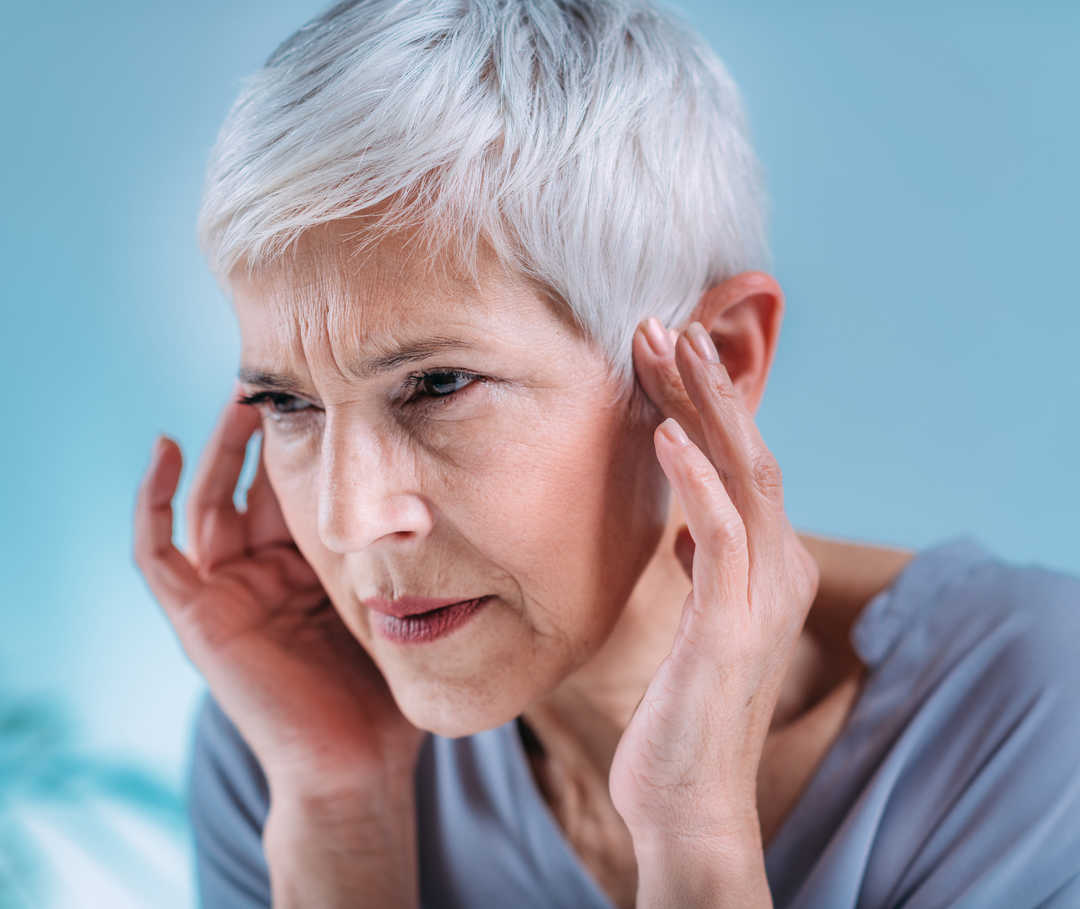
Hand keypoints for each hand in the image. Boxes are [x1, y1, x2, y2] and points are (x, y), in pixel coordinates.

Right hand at [133, 382, 425, 801]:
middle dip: (262, 431)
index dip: (307, 440)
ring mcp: (228, 593)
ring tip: (241, 395)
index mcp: (310, 568)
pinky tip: (163, 446)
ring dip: (216, 447)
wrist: (358, 765)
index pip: (298, 488)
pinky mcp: (198, 617)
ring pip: (207, 502)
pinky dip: (150, 500)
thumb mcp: (399, 604)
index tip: (335, 390)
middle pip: (251, 484)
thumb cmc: (386, 693)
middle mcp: (264, 573)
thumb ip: (410, 557)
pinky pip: (157, 551)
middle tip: (288, 377)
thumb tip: (459, 493)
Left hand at [608, 319, 819, 849]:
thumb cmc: (684, 710)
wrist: (689, 799)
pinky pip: (718, 534)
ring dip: (704, 408)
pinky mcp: (731, 625)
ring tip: (667, 348)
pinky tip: (665, 433)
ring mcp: (761, 595)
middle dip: (706, 384)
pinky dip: (695, 478)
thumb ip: (702, 569)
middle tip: (662, 324)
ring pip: (744, 476)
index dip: (705, 404)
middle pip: (749, 452)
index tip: (662, 353)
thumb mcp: (698, 622)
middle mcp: (779, 568)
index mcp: (768, 564)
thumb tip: (683, 530)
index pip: (741, 463)